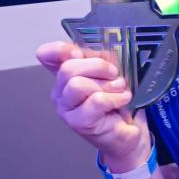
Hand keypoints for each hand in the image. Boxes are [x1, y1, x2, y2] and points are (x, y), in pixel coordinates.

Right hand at [36, 41, 150, 164]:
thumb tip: (97, 48)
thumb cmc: (120, 100)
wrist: (130, 130)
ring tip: (119, 90)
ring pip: (77, 84)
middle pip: (68, 68)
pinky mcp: (78, 123)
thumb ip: (99, 57)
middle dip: (97, 67)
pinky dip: (114, 97)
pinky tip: (123, 100)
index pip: (48, 55)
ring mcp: (67, 109)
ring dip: (106, 85)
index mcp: (66, 74)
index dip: (61, 49)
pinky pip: (96, 100)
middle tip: (114, 74)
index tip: (79, 52)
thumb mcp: (110, 71)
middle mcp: (61, 91)